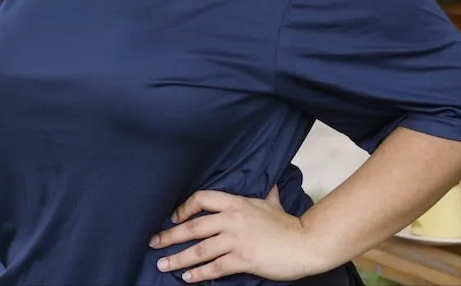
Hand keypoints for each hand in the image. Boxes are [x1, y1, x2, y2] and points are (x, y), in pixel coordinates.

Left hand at [149, 186, 322, 282]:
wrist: (306, 243)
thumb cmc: (288, 225)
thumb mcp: (273, 203)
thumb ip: (267, 194)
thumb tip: (272, 184)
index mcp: (236, 202)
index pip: (201, 199)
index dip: (184, 208)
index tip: (174, 217)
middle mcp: (232, 219)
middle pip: (193, 226)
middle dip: (170, 236)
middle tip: (153, 243)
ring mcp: (236, 239)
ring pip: (199, 249)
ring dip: (178, 258)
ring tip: (163, 264)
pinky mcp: (243, 258)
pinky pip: (215, 267)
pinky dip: (199, 273)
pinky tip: (188, 278)